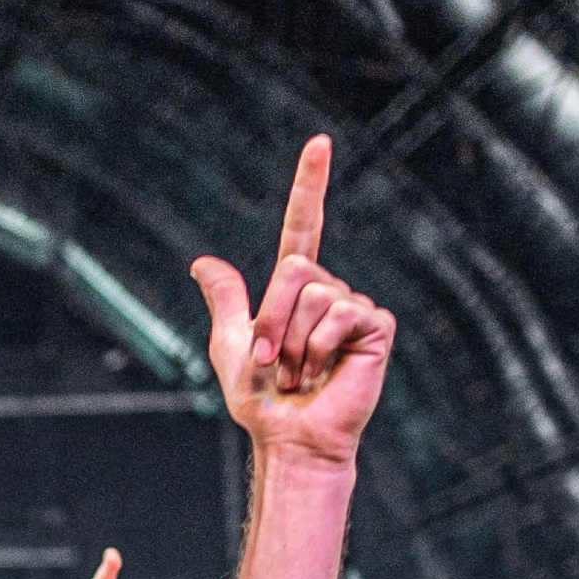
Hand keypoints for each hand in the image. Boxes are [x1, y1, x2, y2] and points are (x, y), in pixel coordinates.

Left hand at [190, 135, 394, 467]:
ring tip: (299, 374)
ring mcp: (355, 306)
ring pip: (314, 293)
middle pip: (294, 267)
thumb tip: (202, 262)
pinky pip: (339, 313)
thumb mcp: (229, 345)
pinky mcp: (376, 326)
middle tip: (273, 362)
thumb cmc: (261, 401)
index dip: (310, 184)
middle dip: (271, 318)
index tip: (320, 142)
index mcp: (296, 289)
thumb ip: (226, 301)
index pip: (304, 225)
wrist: (288, 436)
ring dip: (292, 342)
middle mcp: (329, 290)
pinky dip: (318, 347)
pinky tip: (324, 373)